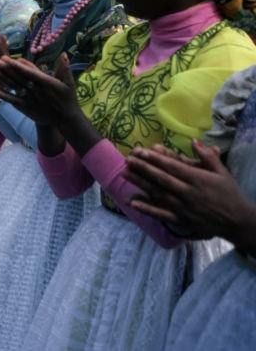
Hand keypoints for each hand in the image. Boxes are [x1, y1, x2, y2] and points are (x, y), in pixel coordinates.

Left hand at [0, 53, 78, 127]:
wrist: (65, 119)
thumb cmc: (68, 98)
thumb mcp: (69, 83)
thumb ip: (65, 68)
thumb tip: (64, 53)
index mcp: (47, 83)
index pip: (31, 72)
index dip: (20, 66)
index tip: (11, 59)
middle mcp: (37, 90)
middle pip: (20, 78)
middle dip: (8, 69)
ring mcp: (31, 99)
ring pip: (16, 87)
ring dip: (4, 79)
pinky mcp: (27, 107)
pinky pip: (14, 100)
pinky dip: (4, 95)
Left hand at [124, 141, 255, 246]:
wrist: (238, 221)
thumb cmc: (229, 193)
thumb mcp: (222, 172)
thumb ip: (207, 156)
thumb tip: (194, 140)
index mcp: (197, 179)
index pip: (172, 166)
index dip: (155, 158)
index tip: (140, 151)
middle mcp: (187, 192)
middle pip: (161, 178)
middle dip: (142, 168)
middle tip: (127, 159)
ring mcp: (183, 207)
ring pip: (157, 194)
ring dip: (140, 183)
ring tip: (124, 173)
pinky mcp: (181, 220)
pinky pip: (161, 214)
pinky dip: (146, 208)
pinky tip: (132, 202)